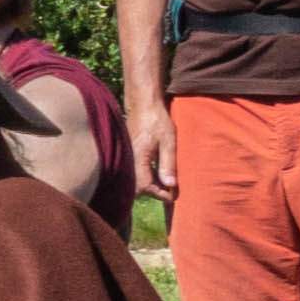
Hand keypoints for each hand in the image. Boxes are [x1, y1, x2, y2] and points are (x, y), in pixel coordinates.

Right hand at [122, 89, 176, 206]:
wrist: (143, 104)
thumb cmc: (157, 121)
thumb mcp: (168, 142)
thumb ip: (168, 164)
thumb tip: (170, 185)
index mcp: (138, 159)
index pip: (145, 186)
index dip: (160, 194)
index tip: (172, 196)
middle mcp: (129, 160)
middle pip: (137, 187)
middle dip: (153, 192)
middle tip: (169, 192)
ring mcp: (126, 157)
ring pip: (135, 179)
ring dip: (149, 184)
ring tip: (164, 184)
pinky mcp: (127, 153)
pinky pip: (133, 171)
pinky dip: (144, 175)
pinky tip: (155, 172)